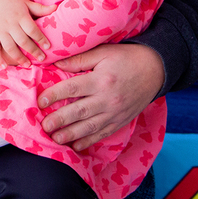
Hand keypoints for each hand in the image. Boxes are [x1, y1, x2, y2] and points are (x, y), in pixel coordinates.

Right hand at [0, 0, 55, 65]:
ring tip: (28, 65)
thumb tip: (56, 7)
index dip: (41, 39)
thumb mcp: (26, 3)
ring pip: (9, 47)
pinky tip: (5, 66)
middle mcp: (9, 23)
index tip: (48, 47)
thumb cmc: (12, 3)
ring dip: (19, 58)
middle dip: (33, 51)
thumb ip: (40, 8)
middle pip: (22, 40)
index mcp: (20, 15)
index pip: (32, 29)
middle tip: (42, 58)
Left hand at [38, 43, 163, 150]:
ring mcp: (115, 112)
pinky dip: (89, 141)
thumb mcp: (103, 52)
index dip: (55, 95)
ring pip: (90, 127)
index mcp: (101, 79)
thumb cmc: (127, 58)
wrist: (156, 70)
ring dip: (71, 134)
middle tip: (44, 126)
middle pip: (79, 111)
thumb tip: (56, 63)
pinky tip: (76, 146)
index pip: (72, 88)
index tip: (40, 101)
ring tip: (55, 138)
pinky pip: (103, 133)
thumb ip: (79, 60)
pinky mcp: (121, 121)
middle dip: (59, 120)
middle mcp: (108, 98)